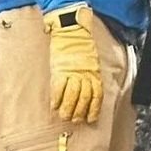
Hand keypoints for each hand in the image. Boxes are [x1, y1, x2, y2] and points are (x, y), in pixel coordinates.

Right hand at [43, 3, 102, 123]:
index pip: (96, 94)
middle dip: (81, 112)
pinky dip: (56, 99)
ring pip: (72, 96)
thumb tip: (89, 87)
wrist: (72, 29)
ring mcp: (72, 72)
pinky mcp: (59, 70)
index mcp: (94, 72)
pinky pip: (58, 88)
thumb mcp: (91, 60)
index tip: (91, 119)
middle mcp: (85, 74)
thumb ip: (90, 74)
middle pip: (85, 98)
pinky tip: (54, 106)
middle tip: (76, 120)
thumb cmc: (81, 44)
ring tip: (65, 117)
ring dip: (68, 109)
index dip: (94, 108)